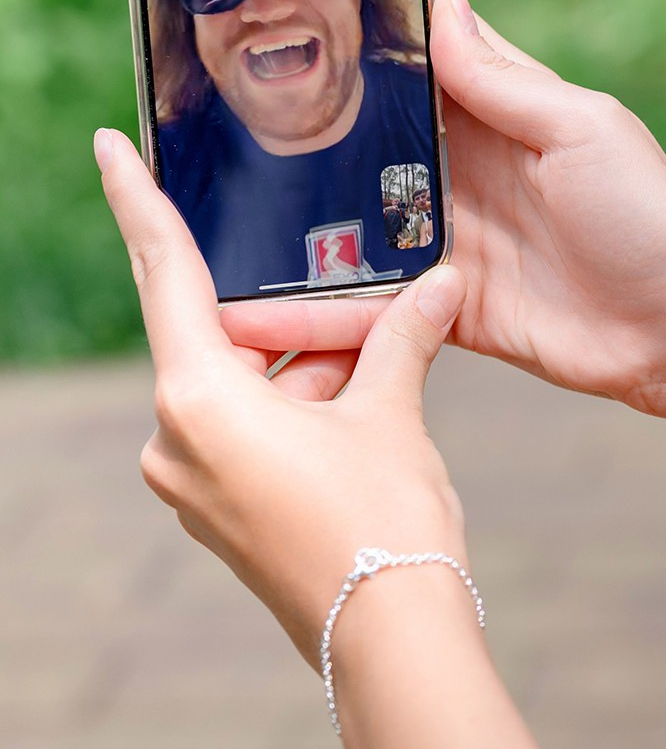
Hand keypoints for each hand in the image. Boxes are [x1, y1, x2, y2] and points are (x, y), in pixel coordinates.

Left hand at [95, 129, 467, 659]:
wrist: (387, 631)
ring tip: (390, 337)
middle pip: (224, 333)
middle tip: (353, 272)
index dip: (137, 204)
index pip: (165, 276)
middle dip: (293, 305)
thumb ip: (404, 335)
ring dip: (312, 357)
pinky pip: (256, 423)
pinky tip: (370, 386)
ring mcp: (197, 478)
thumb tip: (441, 282)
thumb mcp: (393, 410)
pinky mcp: (225, 504)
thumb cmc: (380, 520)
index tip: (109, 149)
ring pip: (250, 380)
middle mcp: (178, 438)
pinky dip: (306, 397)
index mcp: (198, 399)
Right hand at [222, 0, 665, 412]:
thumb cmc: (646, 216)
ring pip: (347, 232)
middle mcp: (461, 175)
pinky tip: (244, 317)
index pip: (410, 73)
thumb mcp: (580, 129)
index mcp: (496, 117)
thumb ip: (503, 78)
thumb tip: (442, 1)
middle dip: (290, 146)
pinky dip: (311, 314)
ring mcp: (446, 244)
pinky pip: (365, 308)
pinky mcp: (441, 311)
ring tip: (195, 230)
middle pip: (360, 152)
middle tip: (195, 138)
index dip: (351, 55)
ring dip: (285, 236)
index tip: (269, 29)